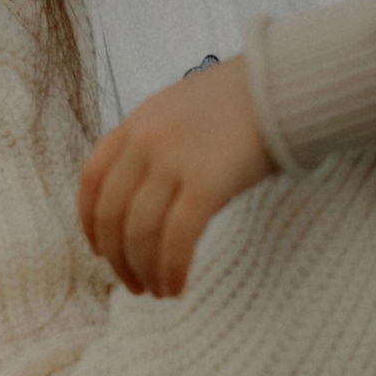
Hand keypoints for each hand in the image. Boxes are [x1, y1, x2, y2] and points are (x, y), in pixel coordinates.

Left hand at [78, 54, 274, 297]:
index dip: (89, 223)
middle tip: (134, 286)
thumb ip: (156, 143)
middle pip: (112, 214)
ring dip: (144, 271)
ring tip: (158, 291)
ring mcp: (174, 161)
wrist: (285, 83)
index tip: (100, 252)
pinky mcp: (208, 182)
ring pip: (140, 232)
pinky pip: (177, 239)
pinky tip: (177, 287)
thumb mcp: (181, 109)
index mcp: (136, 122)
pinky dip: (171, 269)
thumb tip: (145, 192)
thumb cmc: (242, 102)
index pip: (92, 180)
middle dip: (118, 259)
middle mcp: (145, 141)